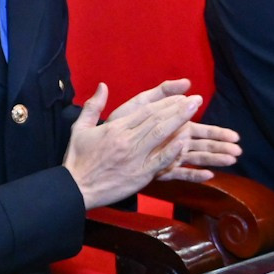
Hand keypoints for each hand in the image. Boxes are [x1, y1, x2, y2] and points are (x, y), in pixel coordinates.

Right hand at [62, 79, 233, 206]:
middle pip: (156, 120)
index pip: (145, 111)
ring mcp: (135, 158)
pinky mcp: (140, 175)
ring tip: (195, 113)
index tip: (180, 96)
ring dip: (180, 122)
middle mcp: (127, 140)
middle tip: (197, 100)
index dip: (165, 102)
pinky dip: (173, 151)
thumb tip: (102, 86)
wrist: (76, 188)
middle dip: (178, 108)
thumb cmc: (77, 158)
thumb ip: (93, 106)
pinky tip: (186, 142)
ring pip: (161, 136)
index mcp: (115, 128)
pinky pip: (160, 161)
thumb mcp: (80, 128)